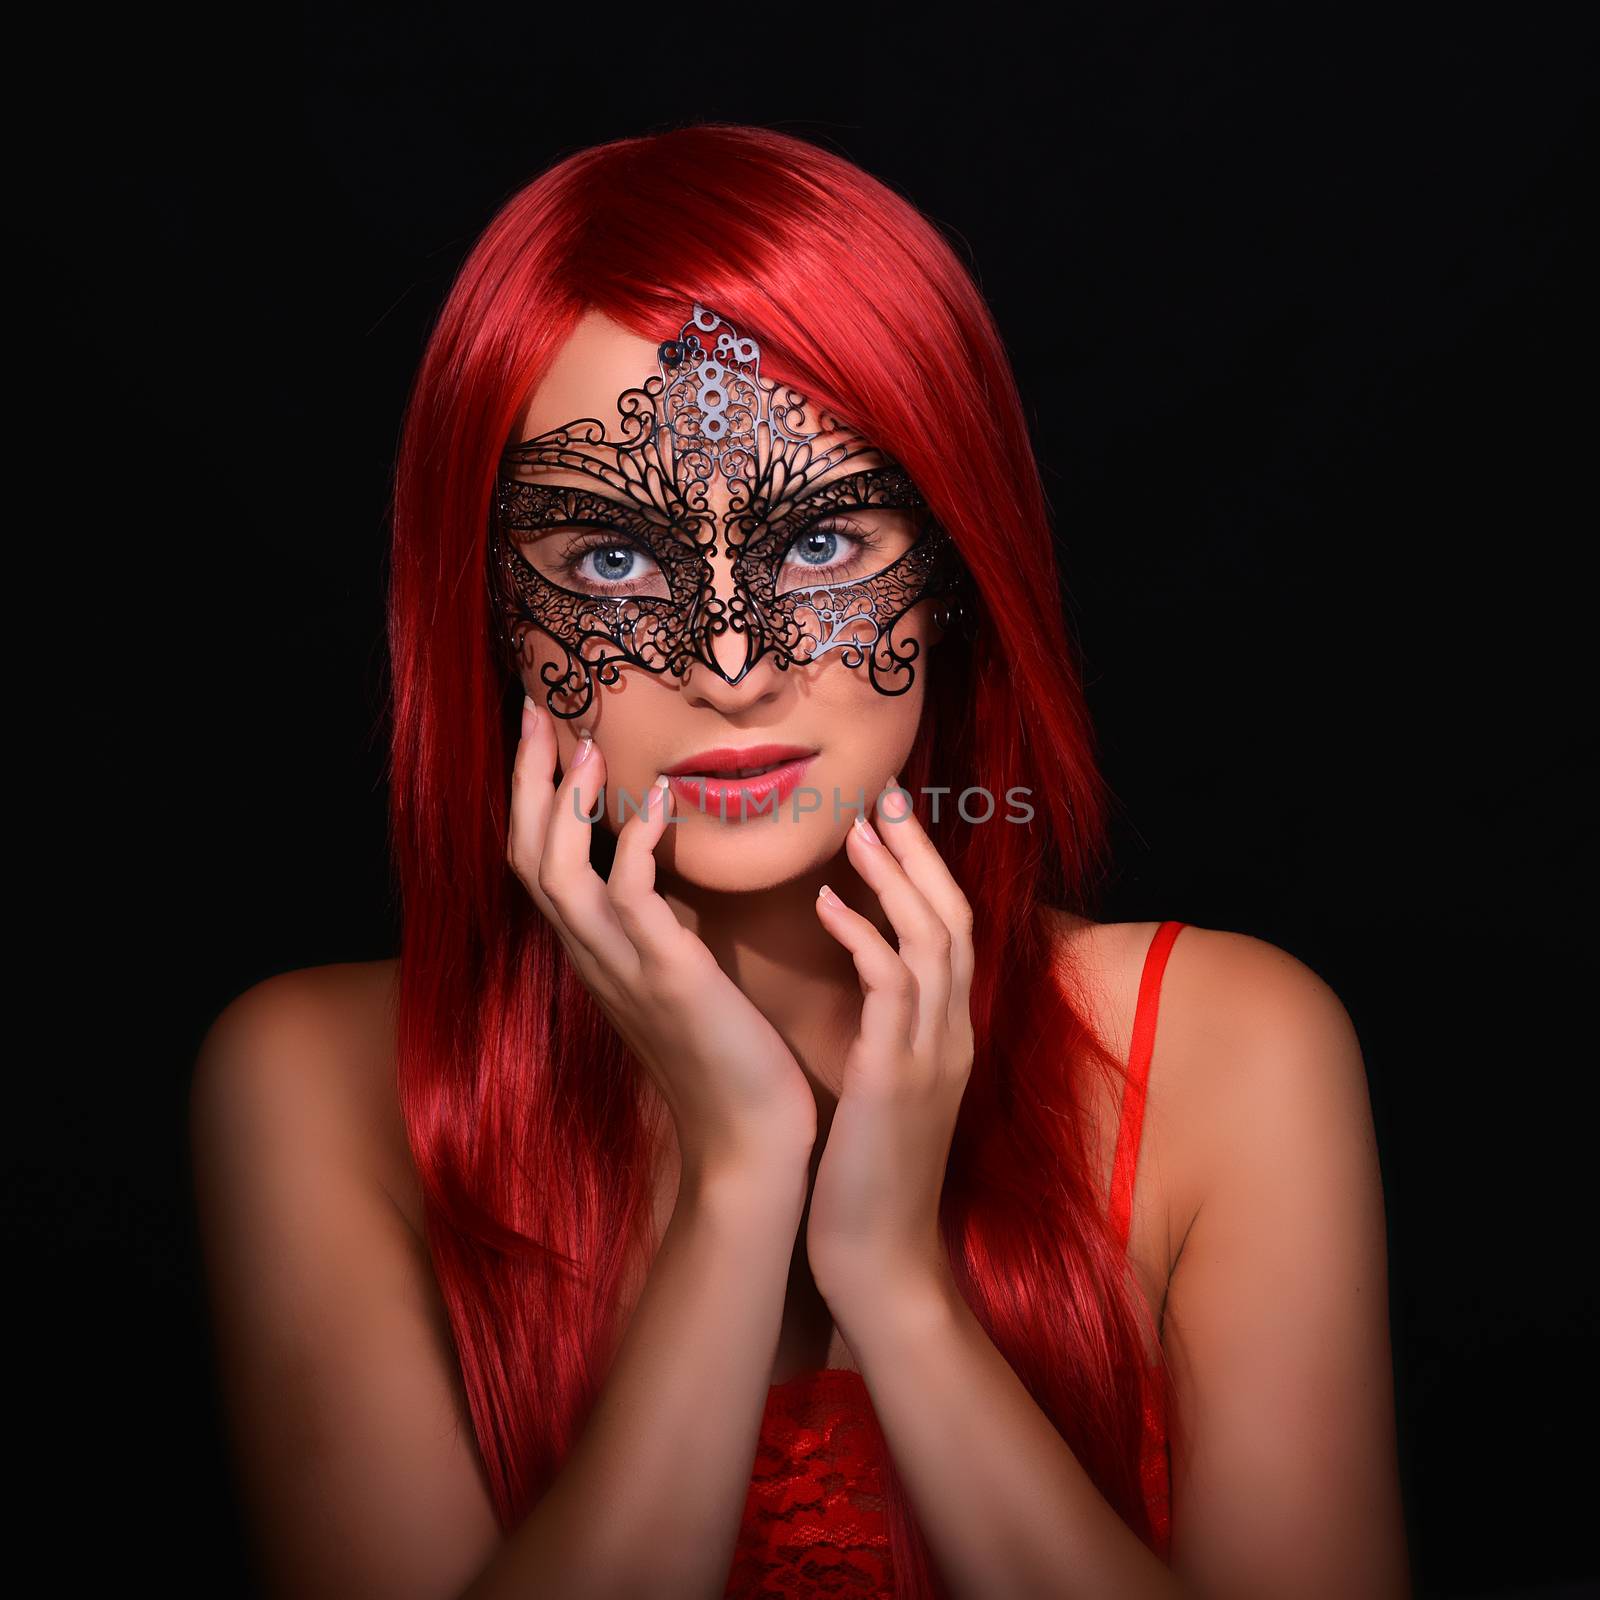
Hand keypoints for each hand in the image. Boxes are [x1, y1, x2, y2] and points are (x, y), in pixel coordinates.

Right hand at [507, 698, 818, 1180]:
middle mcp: (592, 958)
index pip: (538, 861)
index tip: (548, 733)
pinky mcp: (667, 979)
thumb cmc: (728, 1056)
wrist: (751, 1141)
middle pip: (525, 854)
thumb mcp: (683, 974)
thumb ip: (665, 924)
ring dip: (564, 801)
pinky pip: (631, 896)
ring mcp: (622, 970)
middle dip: (527, 779)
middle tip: (537, 708)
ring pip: (556, 872)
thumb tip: (670, 864)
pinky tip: (658, 799)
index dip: (533, 797)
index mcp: (596, 954)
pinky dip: (637, 842)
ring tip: (584, 740)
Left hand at [805, 775, 975, 1309]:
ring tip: (854, 830)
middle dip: (921, 852)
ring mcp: (932, 1055)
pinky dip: (862, 937)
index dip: (925, 872)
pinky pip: (890, 987)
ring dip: (894, 878)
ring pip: (931, 939)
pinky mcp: (897, 1078)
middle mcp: (952, 1034)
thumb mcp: (885, 1093)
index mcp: (948, 1035)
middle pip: (953, 917)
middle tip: (884, 794)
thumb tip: (860, 986)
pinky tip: (825, 905)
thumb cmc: (867, 1179)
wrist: (882, 1266)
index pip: (950, 932)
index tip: (890, 823)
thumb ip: (885, 1035)